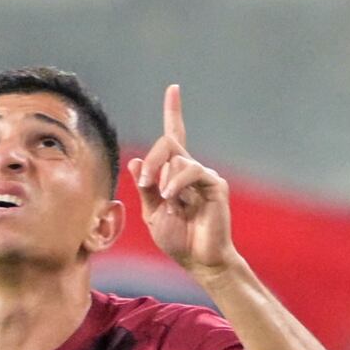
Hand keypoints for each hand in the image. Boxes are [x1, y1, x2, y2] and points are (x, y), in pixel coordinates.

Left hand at [126, 85, 236, 278]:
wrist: (199, 260)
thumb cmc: (178, 240)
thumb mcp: (152, 214)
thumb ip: (146, 189)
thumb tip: (135, 163)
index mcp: (176, 175)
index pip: (174, 136)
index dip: (173, 112)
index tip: (173, 89)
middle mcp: (191, 170)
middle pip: (168, 143)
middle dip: (151, 159)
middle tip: (144, 183)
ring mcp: (204, 176)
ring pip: (177, 157)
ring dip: (162, 177)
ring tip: (165, 200)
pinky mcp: (215, 184)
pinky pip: (191, 170)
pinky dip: (176, 183)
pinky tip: (172, 199)